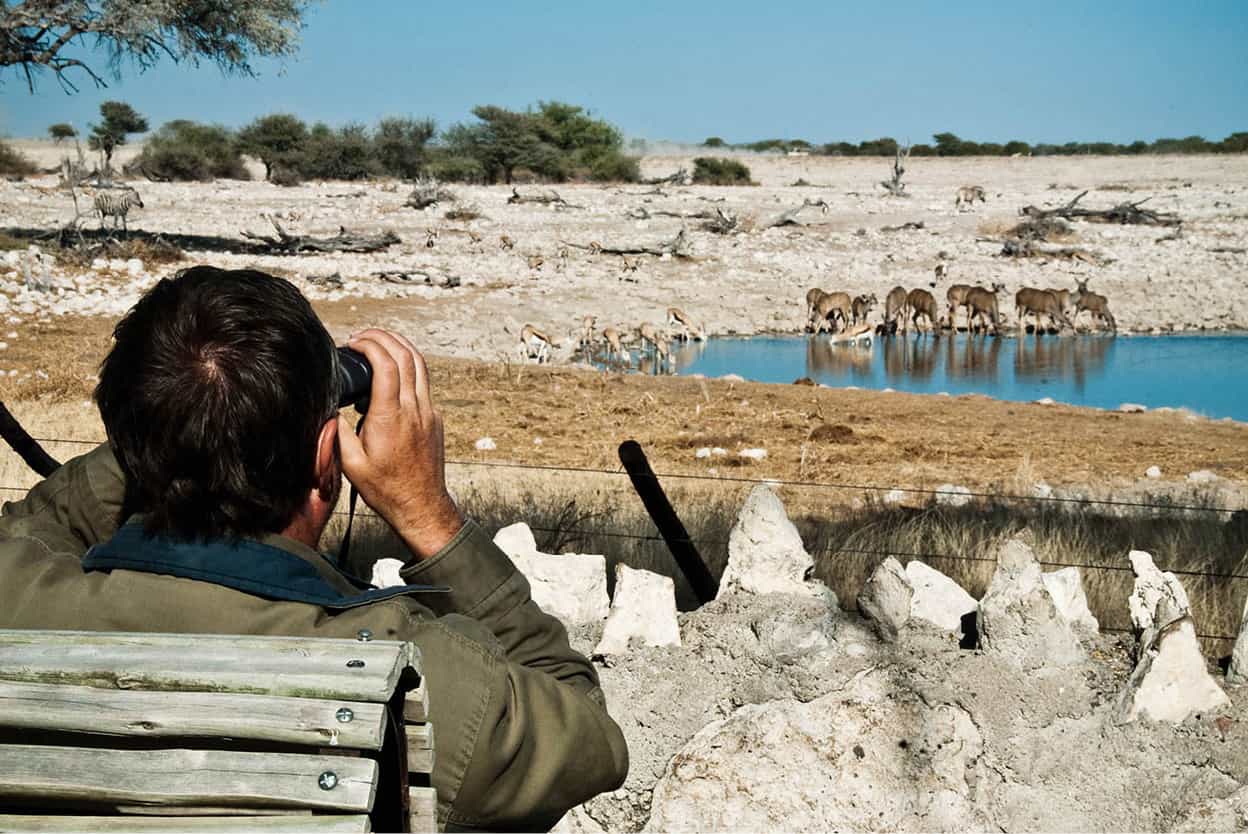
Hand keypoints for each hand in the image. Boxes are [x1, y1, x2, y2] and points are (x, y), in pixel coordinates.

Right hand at [337, 329, 462, 559]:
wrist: (420, 505)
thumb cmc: (385, 488)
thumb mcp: (351, 463)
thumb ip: (338, 431)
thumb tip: (329, 407)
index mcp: (390, 417)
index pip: (386, 364)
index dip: (370, 345)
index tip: (353, 342)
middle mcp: (413, 409)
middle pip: (406, 355)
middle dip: (383, 337)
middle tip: (363, 336)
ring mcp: (428, 412)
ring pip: (420, 364)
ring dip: (399, 346)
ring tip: (378, 342)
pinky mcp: (434, 418)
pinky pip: (423, 382)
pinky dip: (408, 366)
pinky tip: (392, 371)